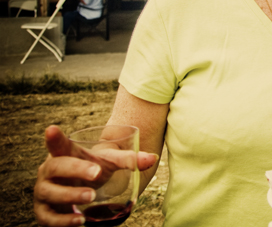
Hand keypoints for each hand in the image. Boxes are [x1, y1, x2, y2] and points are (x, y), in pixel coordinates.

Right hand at [33, 125, 157, 226]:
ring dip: (70, 195)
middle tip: (97, 173)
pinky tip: (79, 220)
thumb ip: (129, 159)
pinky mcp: (45, 213)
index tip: (52, 129)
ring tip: (91, 196)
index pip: (58, 145)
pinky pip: (48, 218)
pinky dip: (62, 221)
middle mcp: (49, 172)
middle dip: (76, 170)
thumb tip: (152, 158)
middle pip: (56, 167)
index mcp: (65, 154)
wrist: (81, 188)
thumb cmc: (93, 169)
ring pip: (50, 193)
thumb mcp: (110, 161)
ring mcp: (44, 192)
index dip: (54, 138)